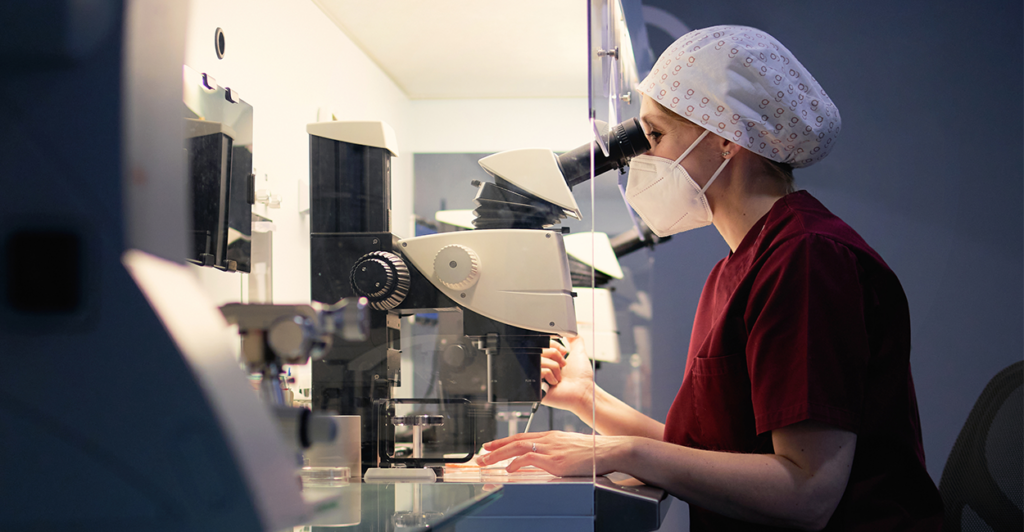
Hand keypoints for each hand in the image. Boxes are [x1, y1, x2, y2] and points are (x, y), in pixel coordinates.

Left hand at [477, 430, 629, 476]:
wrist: (608, 450)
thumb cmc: (593, 452)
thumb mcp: (571, 448)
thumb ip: (557, 451)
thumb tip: (548, 460)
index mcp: (552, 436)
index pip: (523, 437)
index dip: (505, 441)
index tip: (492, 445)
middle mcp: (548, 440)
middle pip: (516, 441)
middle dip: (496, 447)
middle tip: (482, 453)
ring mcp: (551, 449)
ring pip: (518, 448)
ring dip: (499, 455)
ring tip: (487, 461)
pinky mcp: (555, 460)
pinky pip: (529, 459)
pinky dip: (516, 464)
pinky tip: (509, 469)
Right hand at [539, 336, 594, 414]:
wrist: (584, 392)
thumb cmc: (582, 377)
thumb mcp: (579, 353)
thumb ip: (575, 340)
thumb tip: (570, 331)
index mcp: (549, 360)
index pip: (542, 344)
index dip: (553, 344)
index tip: (563, 352)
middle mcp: (543, 368)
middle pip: (539, 350)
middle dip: (555, 355)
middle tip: (563, 365)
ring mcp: (539, 377)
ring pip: (540, 360)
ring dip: (555, 367)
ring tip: (560, 376)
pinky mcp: (537, 387)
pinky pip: (540, 371)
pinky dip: (551, 375)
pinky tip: (555, 383)